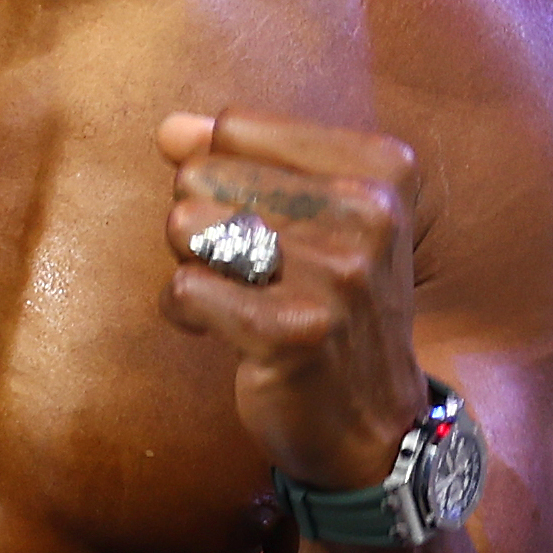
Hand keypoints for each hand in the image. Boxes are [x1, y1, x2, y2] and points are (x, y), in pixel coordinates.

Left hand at [160, 109, 426, 489]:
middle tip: (253, 272)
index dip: (225, 177)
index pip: (235, 127)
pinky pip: (183, 289)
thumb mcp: (310, 216)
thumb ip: (238, 158)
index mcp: (382, 168)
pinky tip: (220, 332)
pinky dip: (184, 312)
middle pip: (204, 173)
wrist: (377, 425)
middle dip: (205, 222)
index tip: (266, 225)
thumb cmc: (332, 308)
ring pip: (186, 225)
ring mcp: (337, 274)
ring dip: (193, 265)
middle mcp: (369, 211)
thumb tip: (170, 130)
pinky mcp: (293, 331)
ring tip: (238, 297)